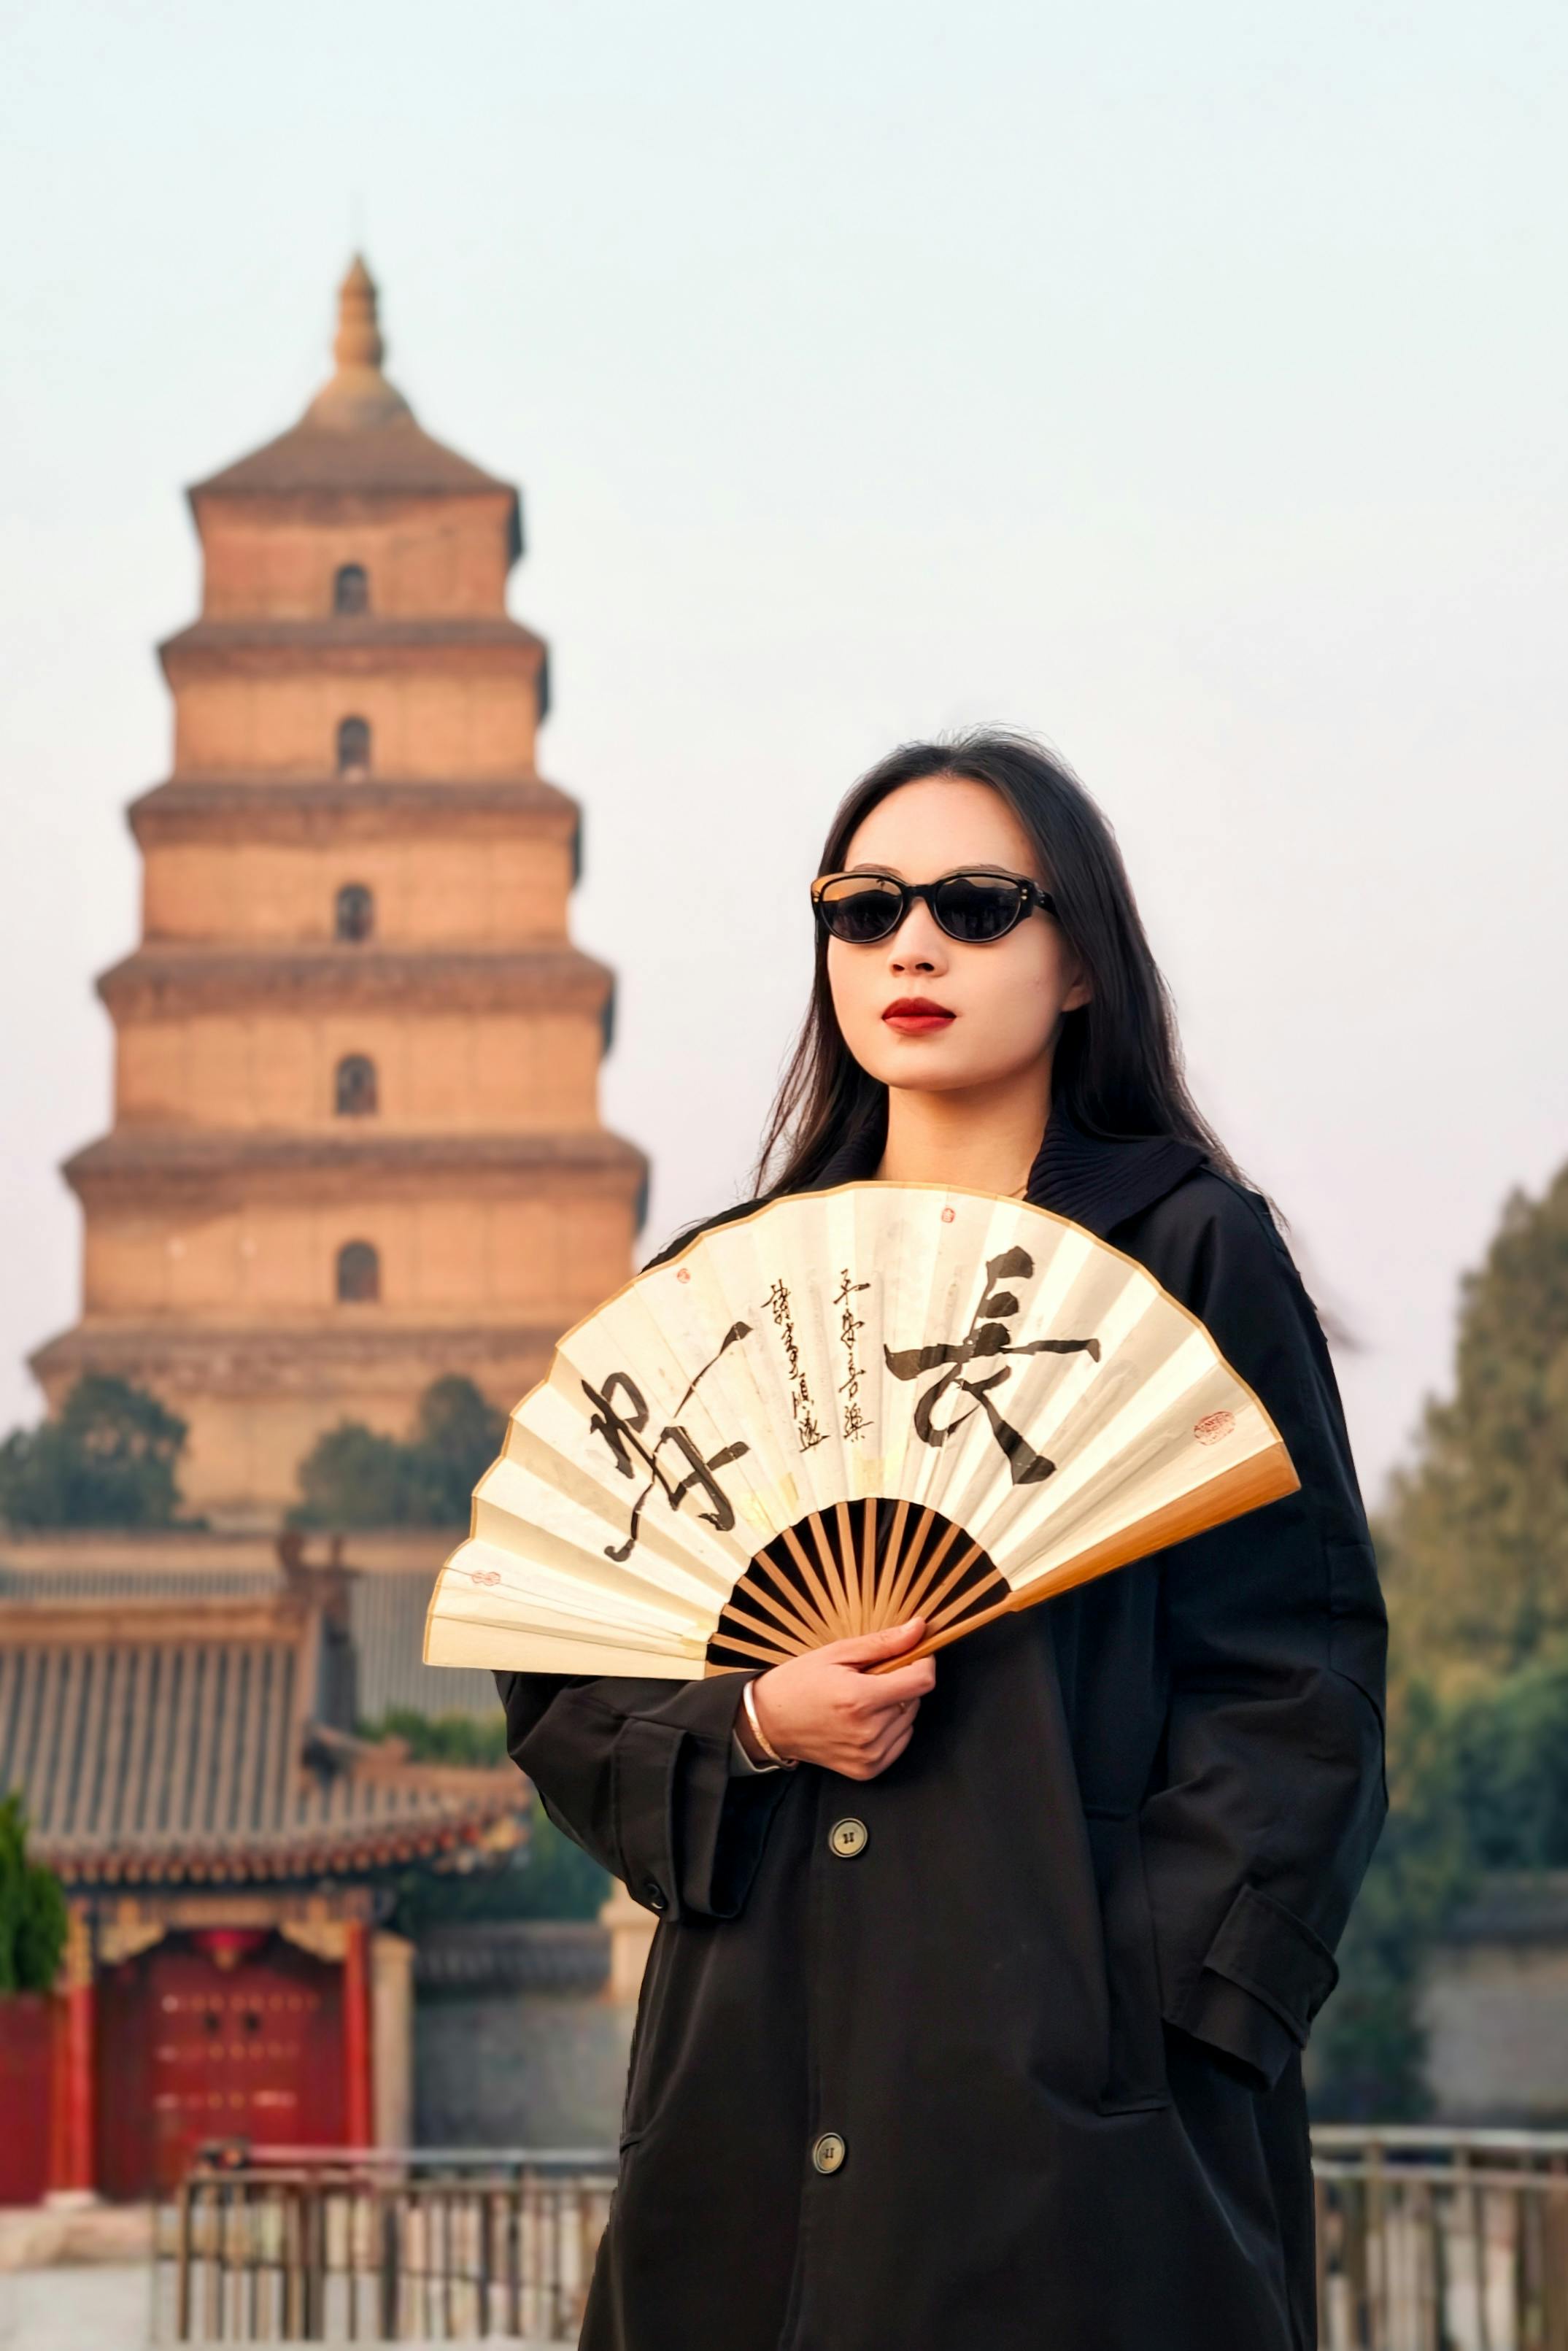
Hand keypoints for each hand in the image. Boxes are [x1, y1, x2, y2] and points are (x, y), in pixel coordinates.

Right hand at [744, 1619, 934, 1779]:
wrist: (770, 1722)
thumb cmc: (799, 1682)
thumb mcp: (836, 1653)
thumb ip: (883, 1643)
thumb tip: (919, 1628)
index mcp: (859, 1699)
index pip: (922, 1680)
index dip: (923, 1661)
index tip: (913, 1654)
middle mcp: (868, 1732)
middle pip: (915, 1699)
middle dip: (902, 1682)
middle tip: (871, 1677)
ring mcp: (868, 1755)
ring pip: (909, 1719)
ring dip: (897, 1705)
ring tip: (863, 1699)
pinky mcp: (867, 1770)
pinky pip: (900, 1741)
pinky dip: (891, 1727)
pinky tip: (865, 1719)